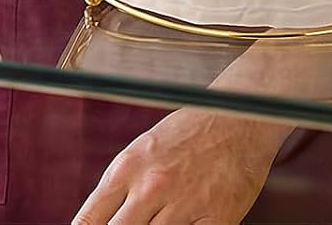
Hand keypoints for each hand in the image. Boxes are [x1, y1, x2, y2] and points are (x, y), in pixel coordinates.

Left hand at [73, 109, 285, 224]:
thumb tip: (102, 218)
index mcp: (129, 166)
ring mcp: (184, 204)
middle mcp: (152, 186)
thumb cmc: (193, 130)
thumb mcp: (146, 149)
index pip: (89, 219)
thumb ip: (124, 185)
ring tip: (161, 221)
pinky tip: (186, 223)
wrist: (242, 116)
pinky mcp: (217, 219)